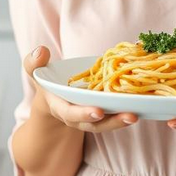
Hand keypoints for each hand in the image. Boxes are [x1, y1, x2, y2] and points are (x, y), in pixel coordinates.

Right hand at [24, 45, 138, 132]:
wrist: (53, 99)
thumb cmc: (47, 82)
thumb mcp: (36, 72)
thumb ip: (34, 63)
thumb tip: (41, 50)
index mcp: (59, 106)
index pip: (69, 113)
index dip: (83, 113)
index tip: (98, 111)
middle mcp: (76, 116)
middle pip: (93, 124)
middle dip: (111, 122)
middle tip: (130, 116)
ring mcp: (90, 118)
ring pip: (106, 123)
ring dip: (122, 121)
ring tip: (138, 115)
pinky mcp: (103, 114)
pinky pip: (114, 115)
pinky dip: (126, 111)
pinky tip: (142, 106)